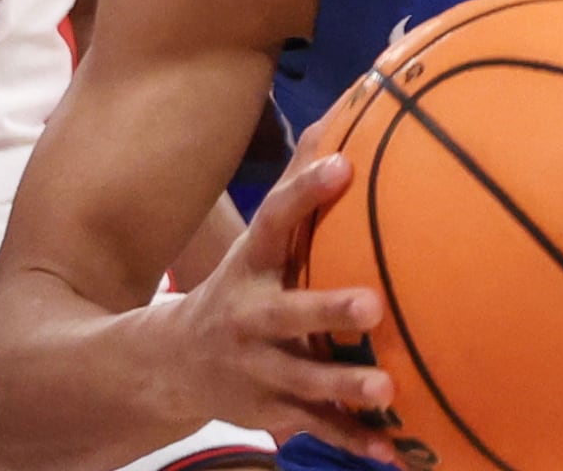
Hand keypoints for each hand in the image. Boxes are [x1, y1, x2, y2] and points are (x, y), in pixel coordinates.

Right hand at [145, 153, 404, 463]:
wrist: (170, 363)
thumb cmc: (238, 288)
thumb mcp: (255, 244)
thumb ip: (294, 194)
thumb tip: (336, 125)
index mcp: (250, 267)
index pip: (275, 222)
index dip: (305, 193)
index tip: (342, 166)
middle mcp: (249, 317)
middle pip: (287, 313)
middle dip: (326, 308)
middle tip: (373, 303)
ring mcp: (258, 368)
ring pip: (303, 379)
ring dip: (343, 385)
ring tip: (387, 387)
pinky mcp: (271, 411)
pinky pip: (315, 428)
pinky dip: (353, 441)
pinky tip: (392, 451)